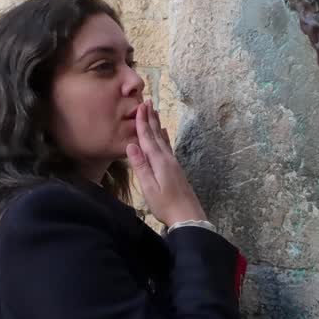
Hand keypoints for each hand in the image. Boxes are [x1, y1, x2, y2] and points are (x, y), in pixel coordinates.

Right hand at [126, 101, 206, 226]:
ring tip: (155, 113)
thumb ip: (141, 166)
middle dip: (151, 118)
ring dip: (157, 125)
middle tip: (147, 101)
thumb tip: (131, 145)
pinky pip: (167, 147)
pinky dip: (164, 137)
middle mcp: (167, 159)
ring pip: (163, 139)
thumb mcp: (149, 187)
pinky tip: (164, 134)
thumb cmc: (166, 205)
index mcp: (159, 162)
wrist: (188, 217)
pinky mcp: (175, 169)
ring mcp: (173, 163)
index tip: (140, 107)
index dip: (143, 122)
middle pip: (157, 135)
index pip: (148, 138)